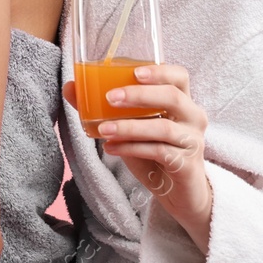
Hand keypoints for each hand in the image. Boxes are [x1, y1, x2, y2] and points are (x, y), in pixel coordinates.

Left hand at [64, 63, 212, 252]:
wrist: (177, 191)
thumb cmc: (154, 150)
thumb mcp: (130, 126)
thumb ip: (104, 107)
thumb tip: (70, 87)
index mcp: (181, 101)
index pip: (179, 76)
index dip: (160, 71)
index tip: (134, 72)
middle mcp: (192, 117)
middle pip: (173, 97)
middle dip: (139, 95)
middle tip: (110, 97)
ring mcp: (192, 141)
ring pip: (164, 127)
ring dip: (130, 127)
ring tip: (103, 129)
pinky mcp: (187, 164)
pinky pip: (159, 152)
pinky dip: (132, 148)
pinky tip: (111, 148)